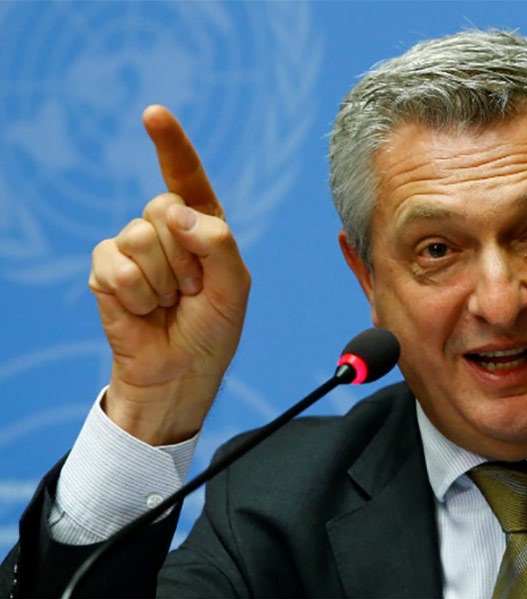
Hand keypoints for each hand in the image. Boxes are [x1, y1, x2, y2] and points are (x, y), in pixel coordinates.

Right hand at [88, 106, 250, 444]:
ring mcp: (132, 248)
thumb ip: (218, 242)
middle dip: (185, 257)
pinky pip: (115, 264)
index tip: (153, 114)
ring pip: (140, 236)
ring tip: (169, 302)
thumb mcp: (236, 285)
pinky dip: (136, 294)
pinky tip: (144, 310)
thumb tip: (173, 210)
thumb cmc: (214, 329)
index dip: (170, 144)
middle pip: (164, 207)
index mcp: (203, 226)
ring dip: (162, 281)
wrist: (182, 372)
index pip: (186, 177)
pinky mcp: (106, 270)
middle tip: (192, 291)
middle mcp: (166, 229)